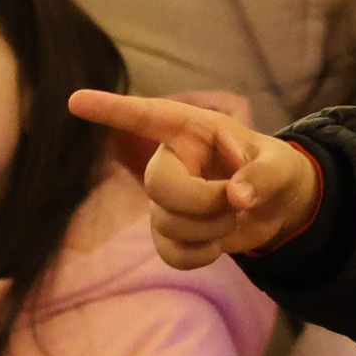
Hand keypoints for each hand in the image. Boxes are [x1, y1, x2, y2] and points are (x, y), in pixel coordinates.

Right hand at [67, 90, 320, 268]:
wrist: (278, 205)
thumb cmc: (275, 169)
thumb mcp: (281, 166)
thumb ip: (264, 177)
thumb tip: (238, 197)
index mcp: (194, 132)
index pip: (148, 117)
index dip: (112, 110)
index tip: (74, 100)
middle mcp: (171, 162)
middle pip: (159, 186)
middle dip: (203, 202)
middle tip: (237, 200)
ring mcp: (164, 200)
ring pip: (167, 223)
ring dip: (211, 229)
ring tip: (233, 215)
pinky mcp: (169, 232)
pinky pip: (171, 253)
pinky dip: (200, 255)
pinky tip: (218, 243)